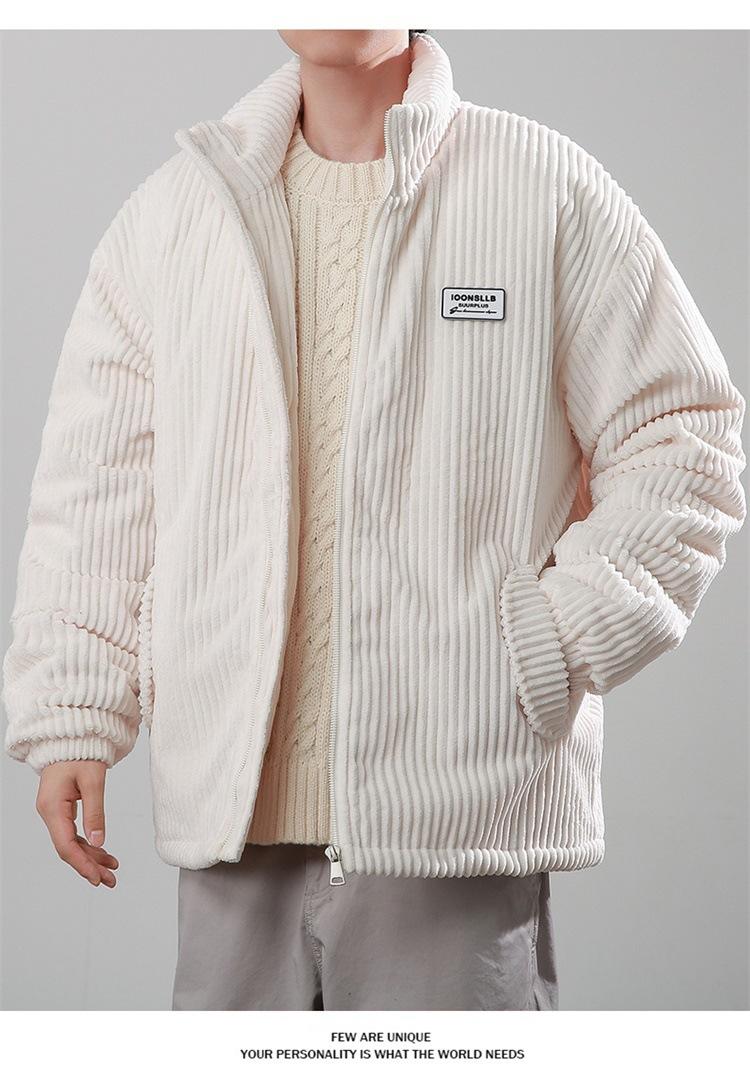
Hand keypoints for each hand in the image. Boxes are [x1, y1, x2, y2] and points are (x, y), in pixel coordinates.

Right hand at [35, 761, 118, 887]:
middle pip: (68, 848)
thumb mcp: (93, 780)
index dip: (82, 864)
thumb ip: (95, 811)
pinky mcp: (61, 809)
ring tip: (112, 868)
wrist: (71, 735)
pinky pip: (73, 832)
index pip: (66, 845)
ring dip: (91, 857)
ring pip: (71, 842)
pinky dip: (88, 843)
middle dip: (89, 866)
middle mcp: (49, 812)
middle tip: (110, 880)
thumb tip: (99, 840)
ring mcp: (54, 811)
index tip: (98, 878)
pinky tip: (102, 852)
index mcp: (53, 807)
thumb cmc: (80, 752)